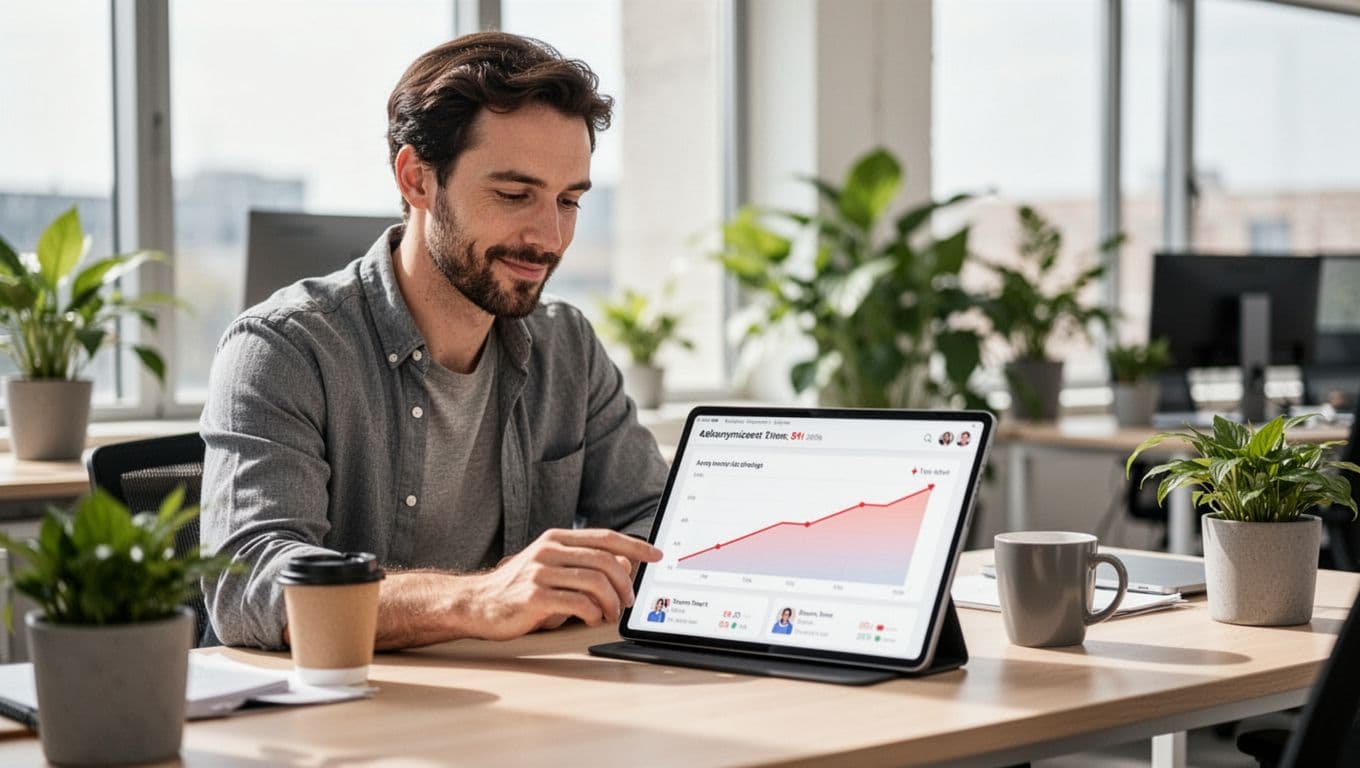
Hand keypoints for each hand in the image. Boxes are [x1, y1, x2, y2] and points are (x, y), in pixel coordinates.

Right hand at [468, 529, 660, 640]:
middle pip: (605, 560)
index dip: (635, 546)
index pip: (605, 538)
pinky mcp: (533, 596)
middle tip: (629, 601)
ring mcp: (540, 571)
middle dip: (625, 583)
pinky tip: (591, 619)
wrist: (476, 603)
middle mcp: (549, 550)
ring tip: (610, 614)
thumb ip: (585, 564)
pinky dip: (592, 613)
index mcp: (556, 539)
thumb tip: (625, 565)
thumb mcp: (553, 569)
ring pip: (595, 581)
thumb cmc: (518, 588)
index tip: (657, 555)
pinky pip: (577, 603)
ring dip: (611, 602)